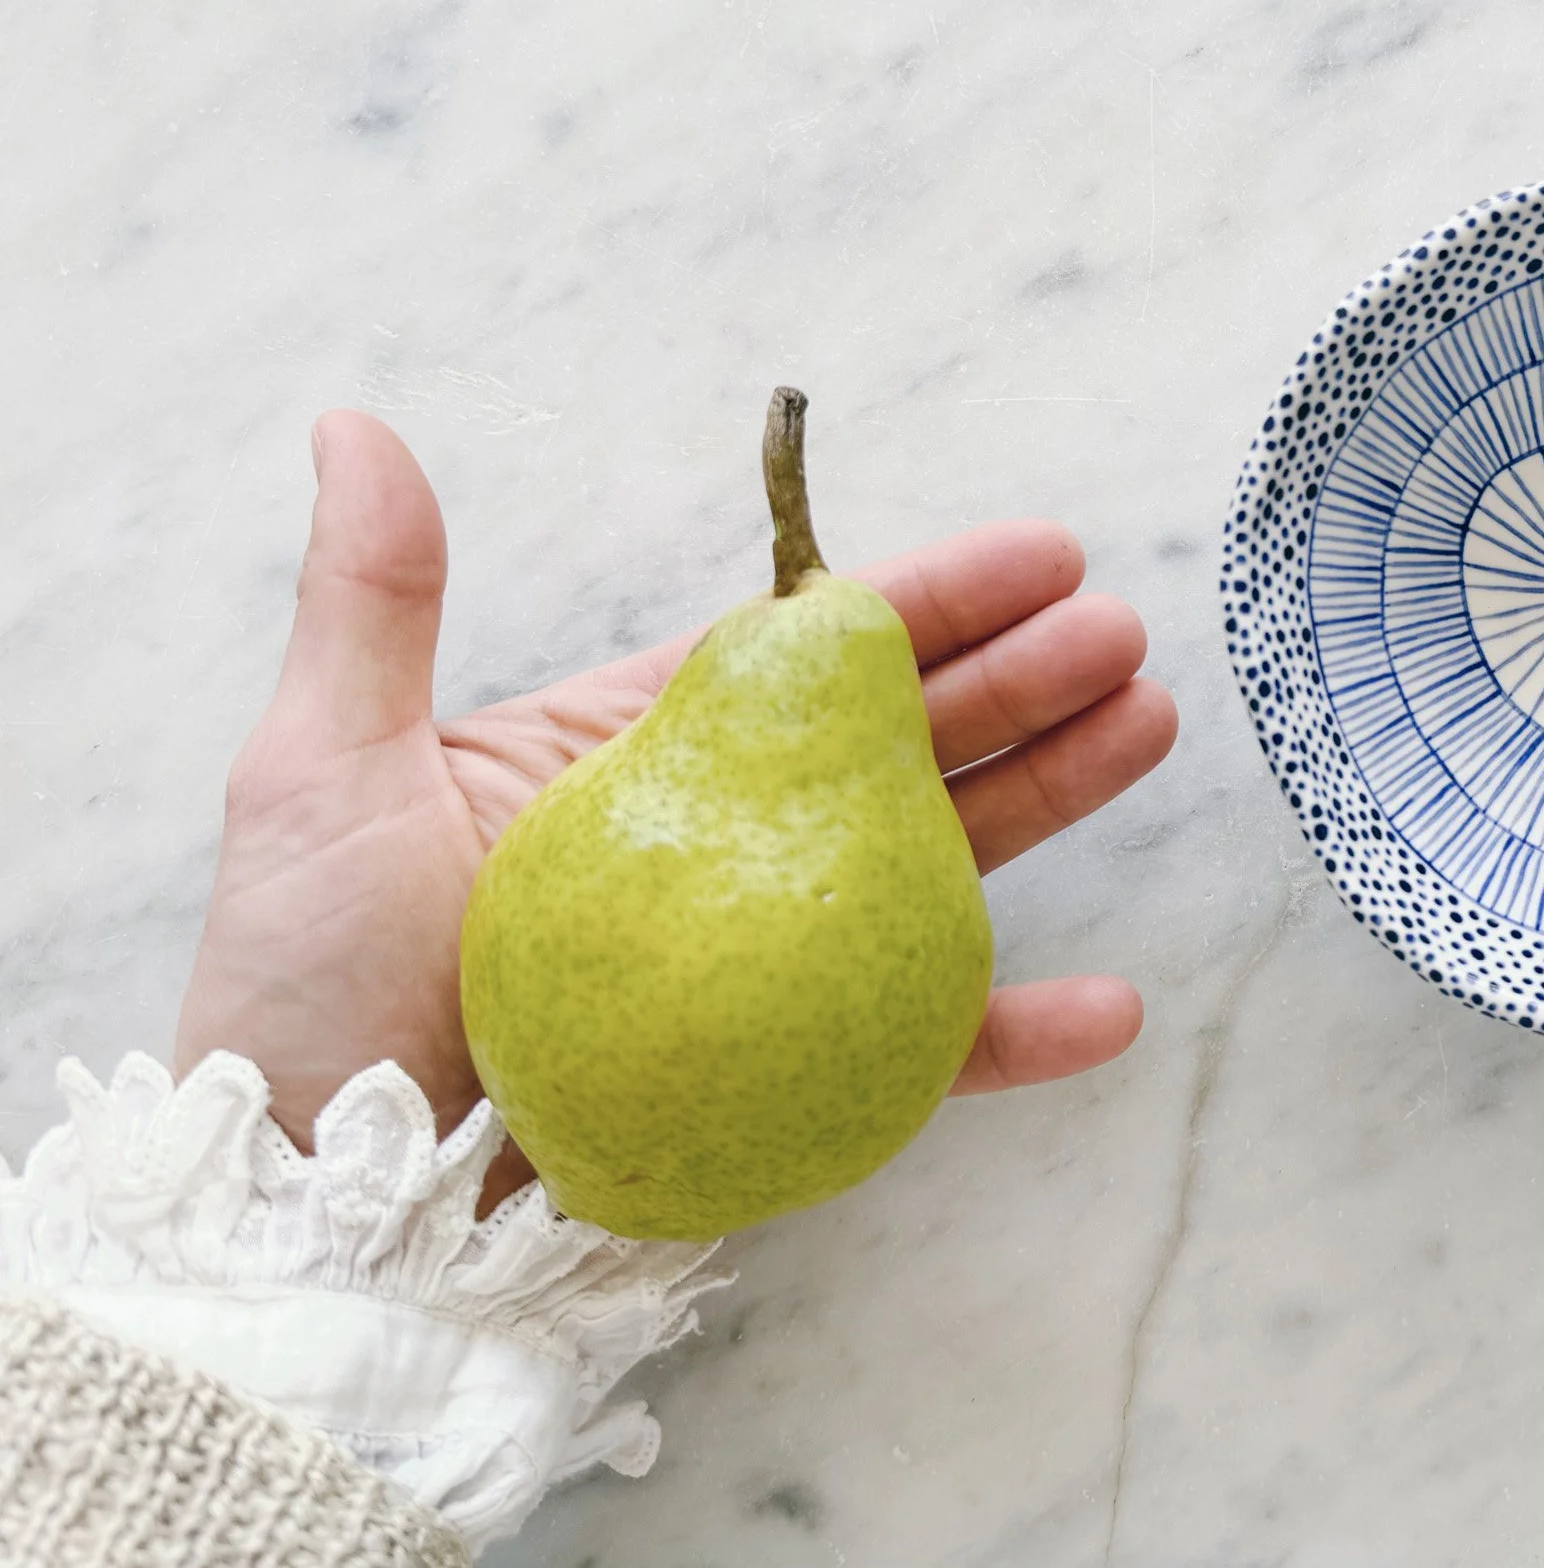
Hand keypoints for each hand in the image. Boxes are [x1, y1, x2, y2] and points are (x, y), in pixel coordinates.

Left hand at [175, 412, 1174, 1212]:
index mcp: (637, 759)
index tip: (1037, 552)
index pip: (805, 656)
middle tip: (1122, 629)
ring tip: (1145, 724)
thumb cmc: (304, 989)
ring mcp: (769, 966)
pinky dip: (1020, 1031)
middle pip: (901, 743)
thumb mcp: (324, 772)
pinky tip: (1113, 1006)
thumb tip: (359, 425)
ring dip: (1050, 798)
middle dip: (1019, 678)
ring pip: (938, 866)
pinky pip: (925, 1053)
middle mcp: (723, 848)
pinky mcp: (791, 1084)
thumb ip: (374, 604)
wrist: (313, 1211)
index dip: (927, 598)